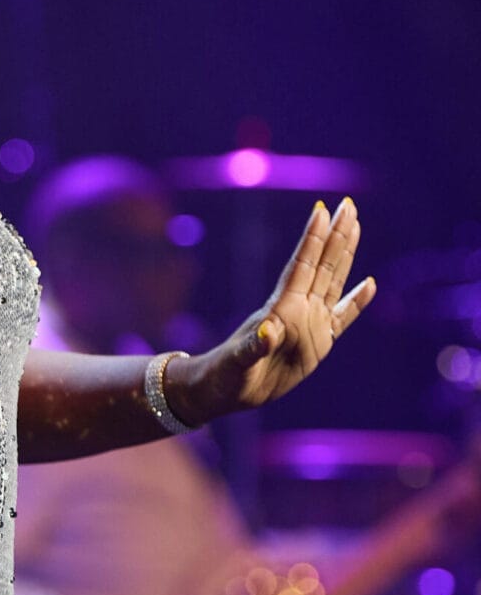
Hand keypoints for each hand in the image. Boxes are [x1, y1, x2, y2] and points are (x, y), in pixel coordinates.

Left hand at [170, 198, 376, 423]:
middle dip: (336, 235)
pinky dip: (356, 302)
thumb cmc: (227, 375)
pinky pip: (343, 317)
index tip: (322, 210)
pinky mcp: (318, 344)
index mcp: (281, 309)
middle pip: (322, 265)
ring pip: (333, 281)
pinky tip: (369, 283)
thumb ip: (255, 346)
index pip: (301, 266)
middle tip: (347, 204)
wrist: (226, 391)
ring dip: (345, 255)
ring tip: (356, 227)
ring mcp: (310, 324)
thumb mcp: (238, 362)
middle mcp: (298, 310)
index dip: (312, 239)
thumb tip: (269, 332)